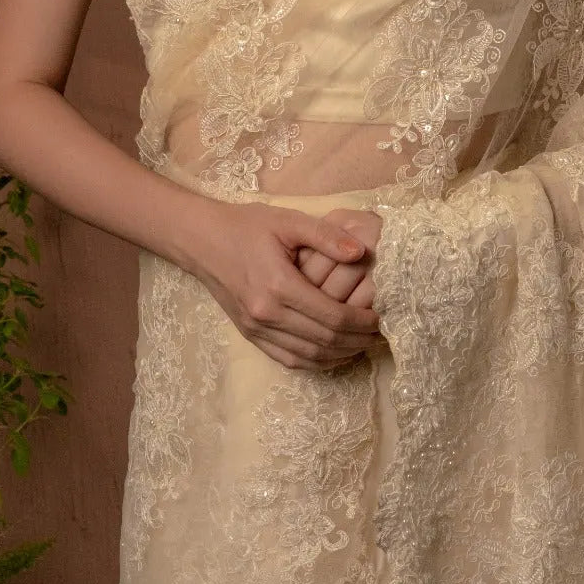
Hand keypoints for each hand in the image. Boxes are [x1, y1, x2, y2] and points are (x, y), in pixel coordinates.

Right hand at [194, 201, 383, 370]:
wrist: (202, 240)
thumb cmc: (247, 226)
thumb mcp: (288, 221)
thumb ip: (325, 235)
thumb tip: (361, 251)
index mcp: (278, 286)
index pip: (331, 316)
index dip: (361, 321)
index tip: (381, 316)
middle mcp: (267, 315)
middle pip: (323, 341)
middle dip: (356, 340)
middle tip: (379, 333)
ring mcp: (256, 330)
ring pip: (308, 357)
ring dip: (339, 355)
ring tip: (362, 344)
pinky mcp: (250, 336)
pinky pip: (288, 359)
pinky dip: (315, 362)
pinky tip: (332, 353)